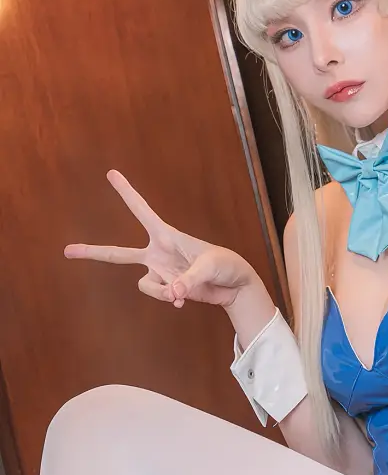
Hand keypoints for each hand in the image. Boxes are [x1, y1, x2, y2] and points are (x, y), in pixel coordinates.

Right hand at [65, 170, 253, 308]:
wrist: (233, 286)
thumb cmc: (224, 265)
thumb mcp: (209, 268)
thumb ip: (187, 281)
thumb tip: (171, 294)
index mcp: (167, 235)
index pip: (142, 211)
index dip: (126, 193)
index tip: (111, 173)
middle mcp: (157, 252)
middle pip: (118, 254)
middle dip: (93, 253)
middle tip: (67, 251)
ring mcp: (160, 271)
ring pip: (145, 284)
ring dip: (161, 291)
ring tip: (181, 291)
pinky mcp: (167, 287)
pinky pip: (157, 294)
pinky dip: (168, 299)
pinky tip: (182, 301)